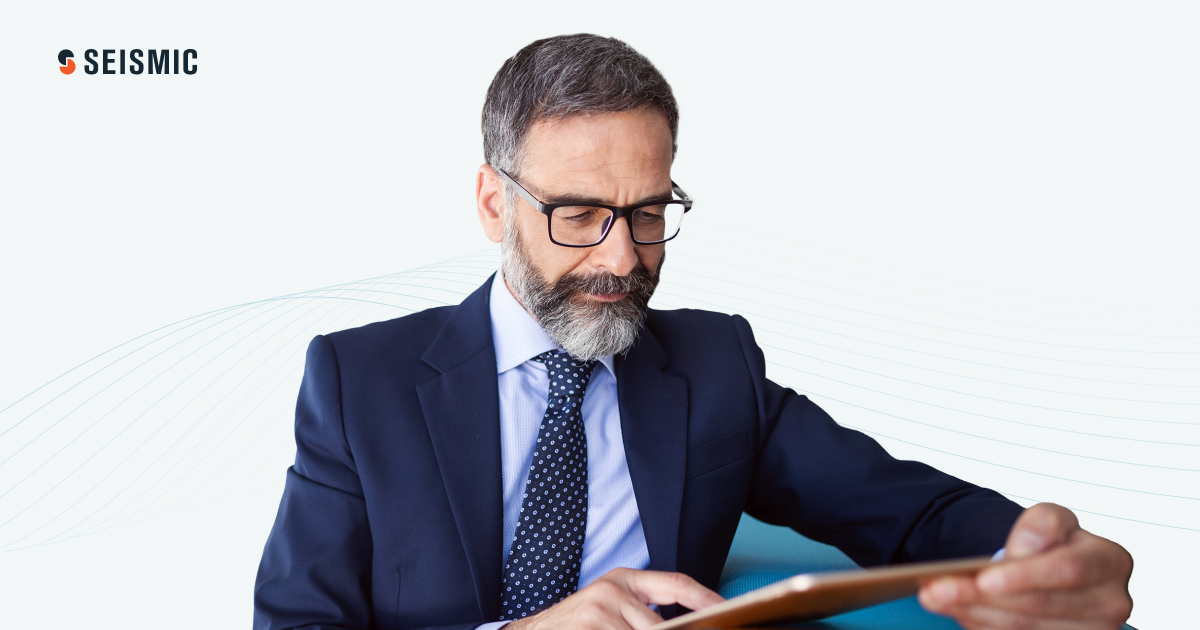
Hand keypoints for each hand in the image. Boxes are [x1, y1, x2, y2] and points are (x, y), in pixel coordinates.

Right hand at [504, 568, 723, 629]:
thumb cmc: (579, 623)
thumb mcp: (611, 605)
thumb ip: (645, 610)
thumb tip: (688, 623)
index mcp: (624, 579)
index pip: (676, 584)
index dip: (706, 598)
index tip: (727, 609)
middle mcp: (612, 591)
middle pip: (663, 625)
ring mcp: (599, 612)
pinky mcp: (590, 628)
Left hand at [918, 503, 1132, 628]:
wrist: (1051, 567)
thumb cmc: (1053, 542)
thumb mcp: (1051, 518)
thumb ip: (1043, 523)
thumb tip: (1025, 548)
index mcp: (1112, 562)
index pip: (1069, 570)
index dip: (1025, 576)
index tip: (983, 578)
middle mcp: (1109, 603)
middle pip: (1038, 605)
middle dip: (980, 597)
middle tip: (935, 588)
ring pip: (1024, 628)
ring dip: (973, 613)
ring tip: (934, 596)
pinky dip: (981, 625)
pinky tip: (955, 610)